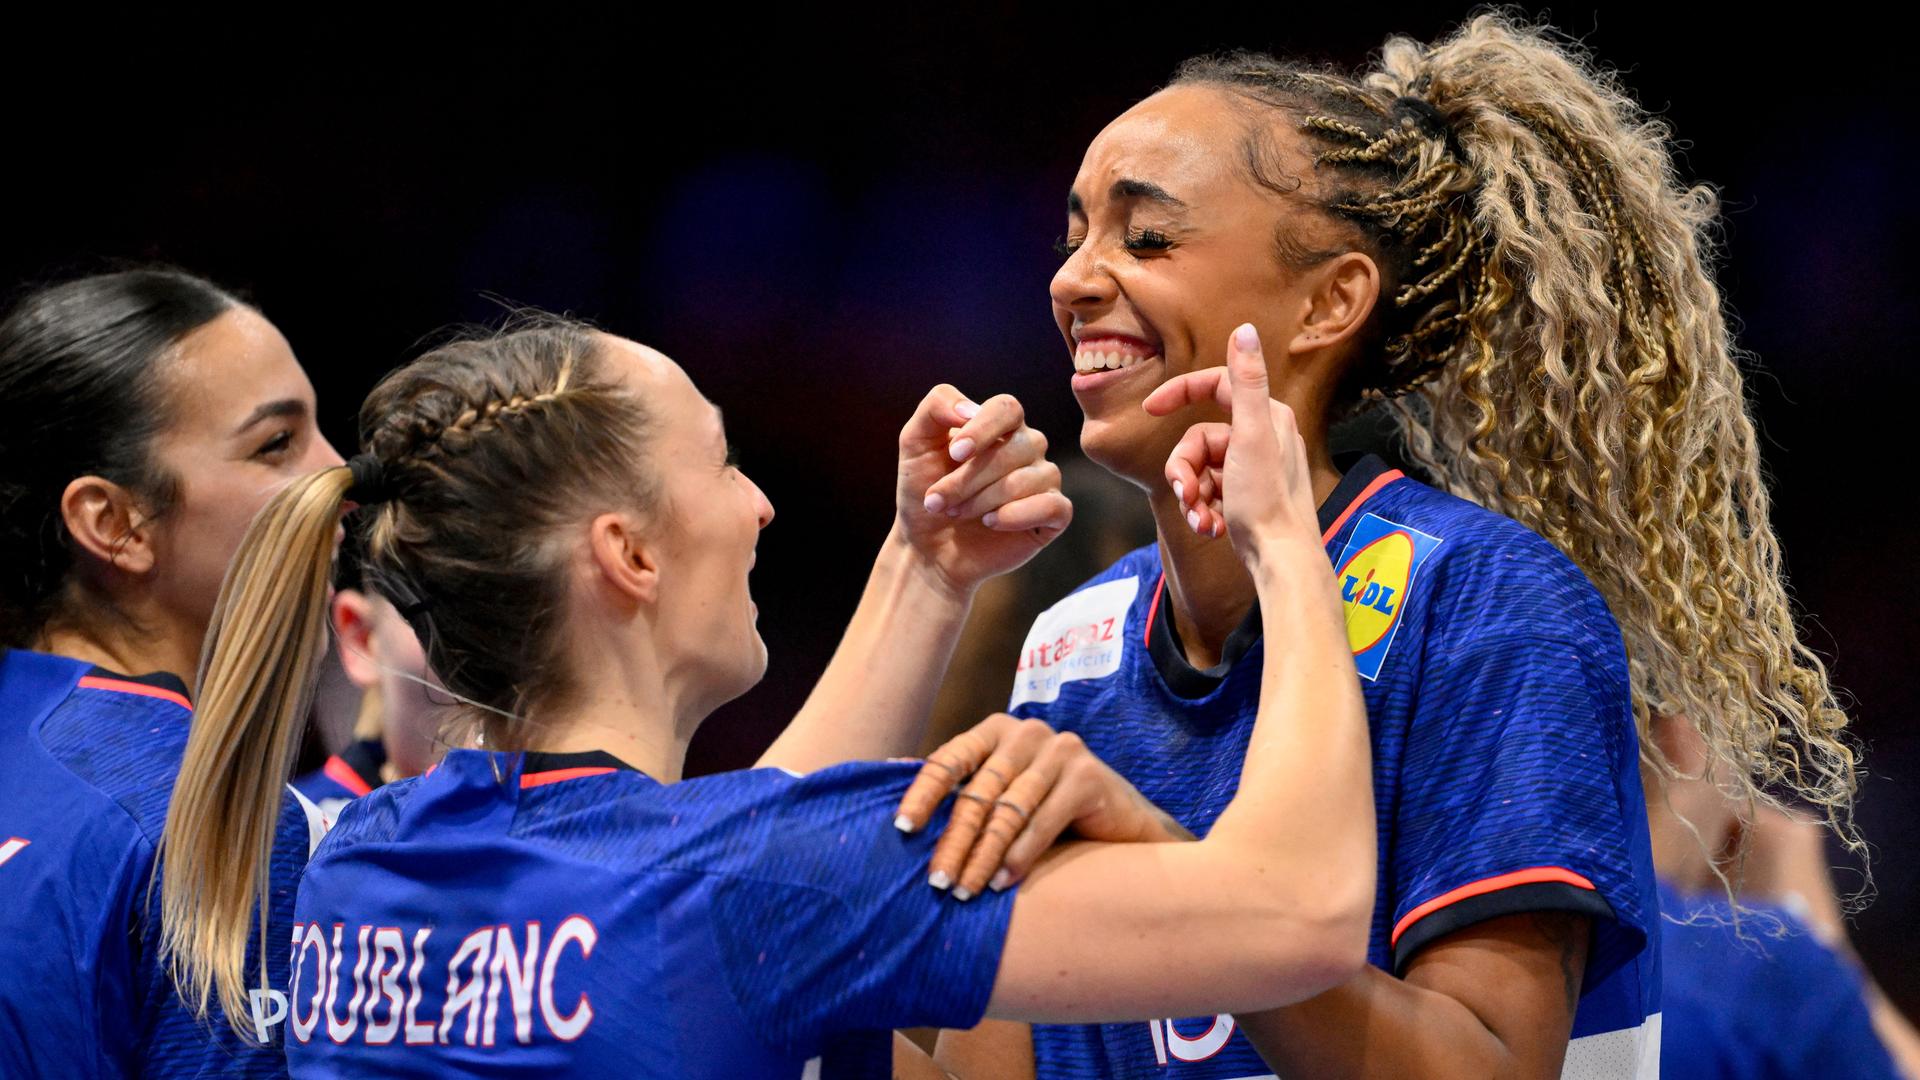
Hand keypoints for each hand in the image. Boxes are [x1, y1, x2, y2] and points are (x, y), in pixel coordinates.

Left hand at [892, 713, 1186, 899]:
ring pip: (1008, 812)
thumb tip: (890, 769)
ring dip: (983, 857)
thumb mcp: (1001, 792)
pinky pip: (1042, 822)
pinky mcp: (1088, 776)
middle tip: (936, 881)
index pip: (949, 759)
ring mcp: (1061, 750)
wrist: (1123, 825)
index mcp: (997, 730)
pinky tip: (1002, 883)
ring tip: (965, 891)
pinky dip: (1020, 857)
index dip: (923, 794)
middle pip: (978, 793)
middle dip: (953, 841)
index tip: (901, 830)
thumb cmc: (1049, 810)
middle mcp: (1027, 732)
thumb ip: (960, 783)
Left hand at [895, 386, 1072, 594]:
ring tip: (957, 513)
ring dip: (982, 501)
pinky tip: (991, 523)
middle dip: (968, 479)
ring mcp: (1044, 479)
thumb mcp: (915, 442)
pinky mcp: (1055, 514)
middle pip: (1014, 448)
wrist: (929, 546)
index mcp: (1001, 424)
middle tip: (938, 500)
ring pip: (1026, 480)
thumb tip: (970, 409)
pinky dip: (1016, 516)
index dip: (982, 429)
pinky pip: (1053, 506)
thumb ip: (936, 407)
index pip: (1007, 408)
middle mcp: (1028, 446)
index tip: (954, 455)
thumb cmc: (924, 490)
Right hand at [1142, 324, 1317, 565]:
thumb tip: (1244, 328)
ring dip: (1191, 495)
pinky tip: (1209, 528)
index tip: (1150, 409)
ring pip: (1200, 468)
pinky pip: (1209, 491)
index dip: (1180, 393)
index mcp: (1267, 416)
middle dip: (1184, 469)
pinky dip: (1203, 509)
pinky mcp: (1245, 495)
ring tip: (1199, 519)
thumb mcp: (1251, 435)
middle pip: (1199, 437)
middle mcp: (1263, 436)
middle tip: (1185, 495)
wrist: (1280, 559)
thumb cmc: (1266, 500)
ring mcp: (1253, 468)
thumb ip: (1247, 380)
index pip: (1215, 386)